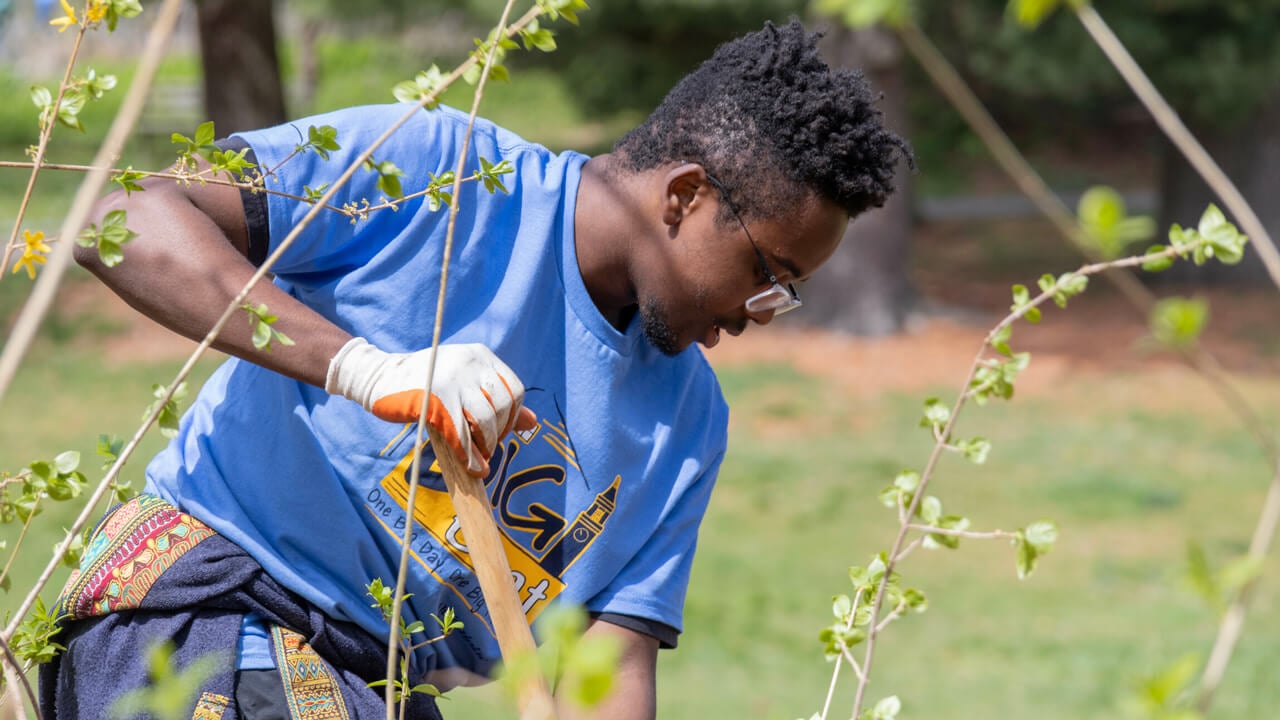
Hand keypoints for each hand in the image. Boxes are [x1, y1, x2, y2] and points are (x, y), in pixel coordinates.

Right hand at [326, 337, 535, 475]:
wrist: (378, 376)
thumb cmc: (424, 382)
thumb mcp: (464, 383)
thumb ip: (496, 399)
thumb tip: (532, 422)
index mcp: (480, 355)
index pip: (514, 388)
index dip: (511, 416)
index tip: (498, 431)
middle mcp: (470, 362)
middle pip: (504, 405)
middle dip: (499, 433)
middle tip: (486, 446)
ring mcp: (452, 380)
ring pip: (485, 421)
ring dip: (485, 446)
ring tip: (478, 458)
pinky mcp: (434, 400)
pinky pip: (460, 435)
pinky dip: (468, 456)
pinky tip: (470, 466)